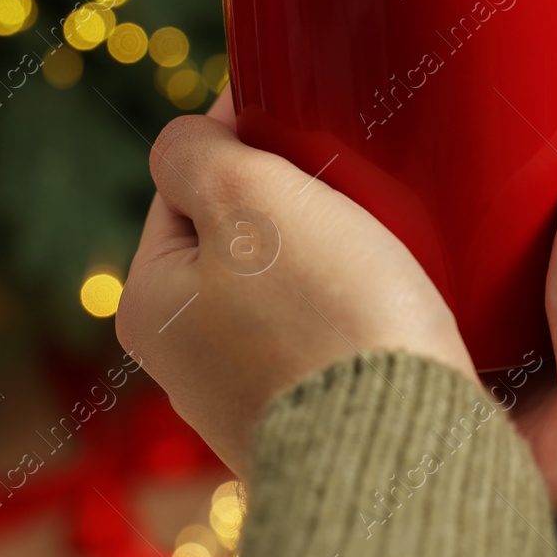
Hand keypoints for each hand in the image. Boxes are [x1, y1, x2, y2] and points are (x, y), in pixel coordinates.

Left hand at [116, 91, 476, 475]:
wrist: (406, 442)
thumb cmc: (326, 313)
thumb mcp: (245, 197)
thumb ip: (196, 150)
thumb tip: (189, 137)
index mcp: (149, 303)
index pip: (184, 185)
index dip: (240, 139)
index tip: (295, 115)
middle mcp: (186, 360)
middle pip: (236, 234)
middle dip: (288, 199)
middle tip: (346, 176)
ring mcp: (249, 394)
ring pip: (285, 280)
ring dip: (327, 249)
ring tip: (378, 232)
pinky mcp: (313, 414)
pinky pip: (326, 329)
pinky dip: (354, 301)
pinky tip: (388, 293)